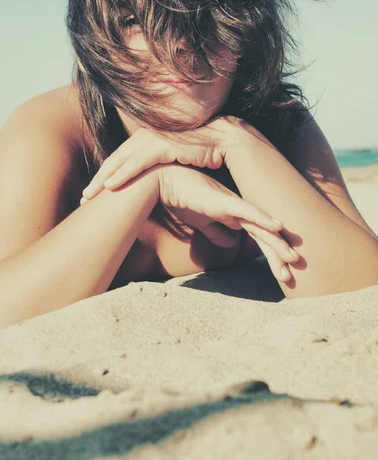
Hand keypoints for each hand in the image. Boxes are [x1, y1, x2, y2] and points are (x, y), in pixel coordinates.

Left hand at [81, 117, 236, 199]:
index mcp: (146, 138)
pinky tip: (110, 186)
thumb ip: (159, 164)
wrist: (225, 141)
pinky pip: (138, 162)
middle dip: (97, 178)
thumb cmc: (201, 152)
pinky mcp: (164, 145)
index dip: (104, 175)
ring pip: (121, 160)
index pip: (120, 158)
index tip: (93, 192)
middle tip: (82, 197)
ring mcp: (154, 139)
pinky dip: (123, 173)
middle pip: (115, 159)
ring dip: (103, 178)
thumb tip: (150, 181)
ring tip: (89, 195)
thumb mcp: (174, 158)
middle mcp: (146, 136)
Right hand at [156, 164, 298, 282]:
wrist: (165, 182)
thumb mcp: (202, 222)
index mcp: (235, 216)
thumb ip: (216, 231)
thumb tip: (231, 243)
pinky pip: (247, 211)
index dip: (271, 256)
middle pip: (264, 236)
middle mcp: (239, 210)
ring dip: (276, 244)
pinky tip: (278, 225)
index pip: (259, 238)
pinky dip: (263, 218)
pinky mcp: (224, 202)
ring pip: (260, 227)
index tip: (283, 274)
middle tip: (290, 277)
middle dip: (278, 256)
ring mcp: (234, 205)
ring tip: (293, 259)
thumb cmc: (183, 198)